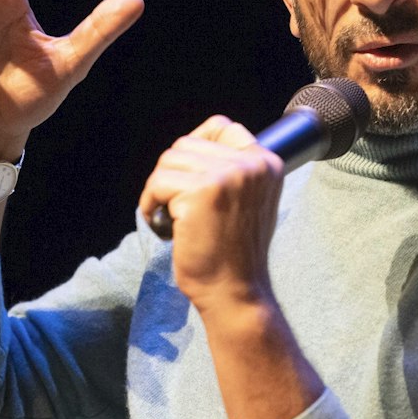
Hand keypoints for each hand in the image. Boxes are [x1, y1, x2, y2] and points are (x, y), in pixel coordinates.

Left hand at [137, 117, 285, 314]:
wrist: (235, 291)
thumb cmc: (235, 253)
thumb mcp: (250, 201)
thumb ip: (234, 171)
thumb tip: (193, 148)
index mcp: (267, 163)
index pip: (222, 127)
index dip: (196, 144)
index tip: (185, 174)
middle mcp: (251, 165)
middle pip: (187, 144)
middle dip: (172, 173)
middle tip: (174, 204)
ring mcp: (226, 176)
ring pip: (169, 160)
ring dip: (159, 188)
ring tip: (169, 216)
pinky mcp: (200, 193)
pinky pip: (158, 183)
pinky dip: (150, 204)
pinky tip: (162, 225)